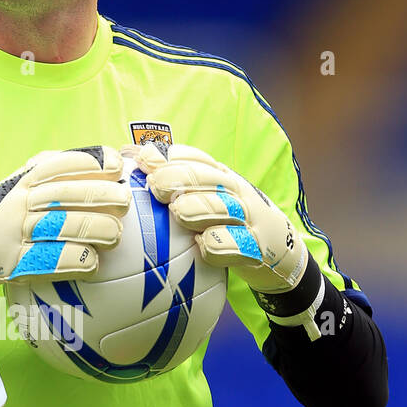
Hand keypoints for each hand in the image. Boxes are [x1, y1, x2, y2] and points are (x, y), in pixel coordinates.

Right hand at [0, 144, 130, 298]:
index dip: (88, 162)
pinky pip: (48, 261)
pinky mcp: (12, 264)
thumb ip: (44, 175)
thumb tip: (92, 161)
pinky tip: (92, 261)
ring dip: (93, 228)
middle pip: (64, 195)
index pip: (57, 166)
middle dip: (99, 195)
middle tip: (125, 198)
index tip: (116, 163)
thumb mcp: (12, 188)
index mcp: (21, 184)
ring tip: (116, 233)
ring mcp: (14, 234)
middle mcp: (17, 205)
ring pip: (60, 226)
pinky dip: (73, 260)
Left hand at [127, 142, 305, 294]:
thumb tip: (126, 154)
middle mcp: (236, 193)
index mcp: (221, 177)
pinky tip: (203, 245)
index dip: (171, 156)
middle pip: (209, 178)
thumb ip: (174, 181)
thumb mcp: (208, 198)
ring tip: (178, 211)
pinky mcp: (258, 248)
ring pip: (225, 208)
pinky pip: (240, 246)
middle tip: (155, 184)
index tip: (143, 158)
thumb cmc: (229, 224)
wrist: (280, 252)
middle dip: (181, 177)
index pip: (197, 159)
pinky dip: (222, 245)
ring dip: (201, 207)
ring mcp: (249, 220)